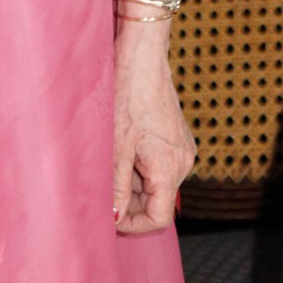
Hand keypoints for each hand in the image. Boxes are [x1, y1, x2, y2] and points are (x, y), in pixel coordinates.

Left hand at [112, 26, 194, 232]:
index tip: (108, 218)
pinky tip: (120, 146)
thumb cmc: (127, 95)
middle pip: (158, 201)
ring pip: (156, 183)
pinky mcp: (176, 137)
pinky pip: (158, 164)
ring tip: (108, 159)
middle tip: (100, 186)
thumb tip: (114, 218)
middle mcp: (183, 162)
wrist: (142, 56)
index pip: (160, 218)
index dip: (133, 225)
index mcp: (170, 168)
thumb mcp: (116, 147)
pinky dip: (138, 165)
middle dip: (128, 200)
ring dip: (131, 181)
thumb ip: (116, 186)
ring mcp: (182, 149)